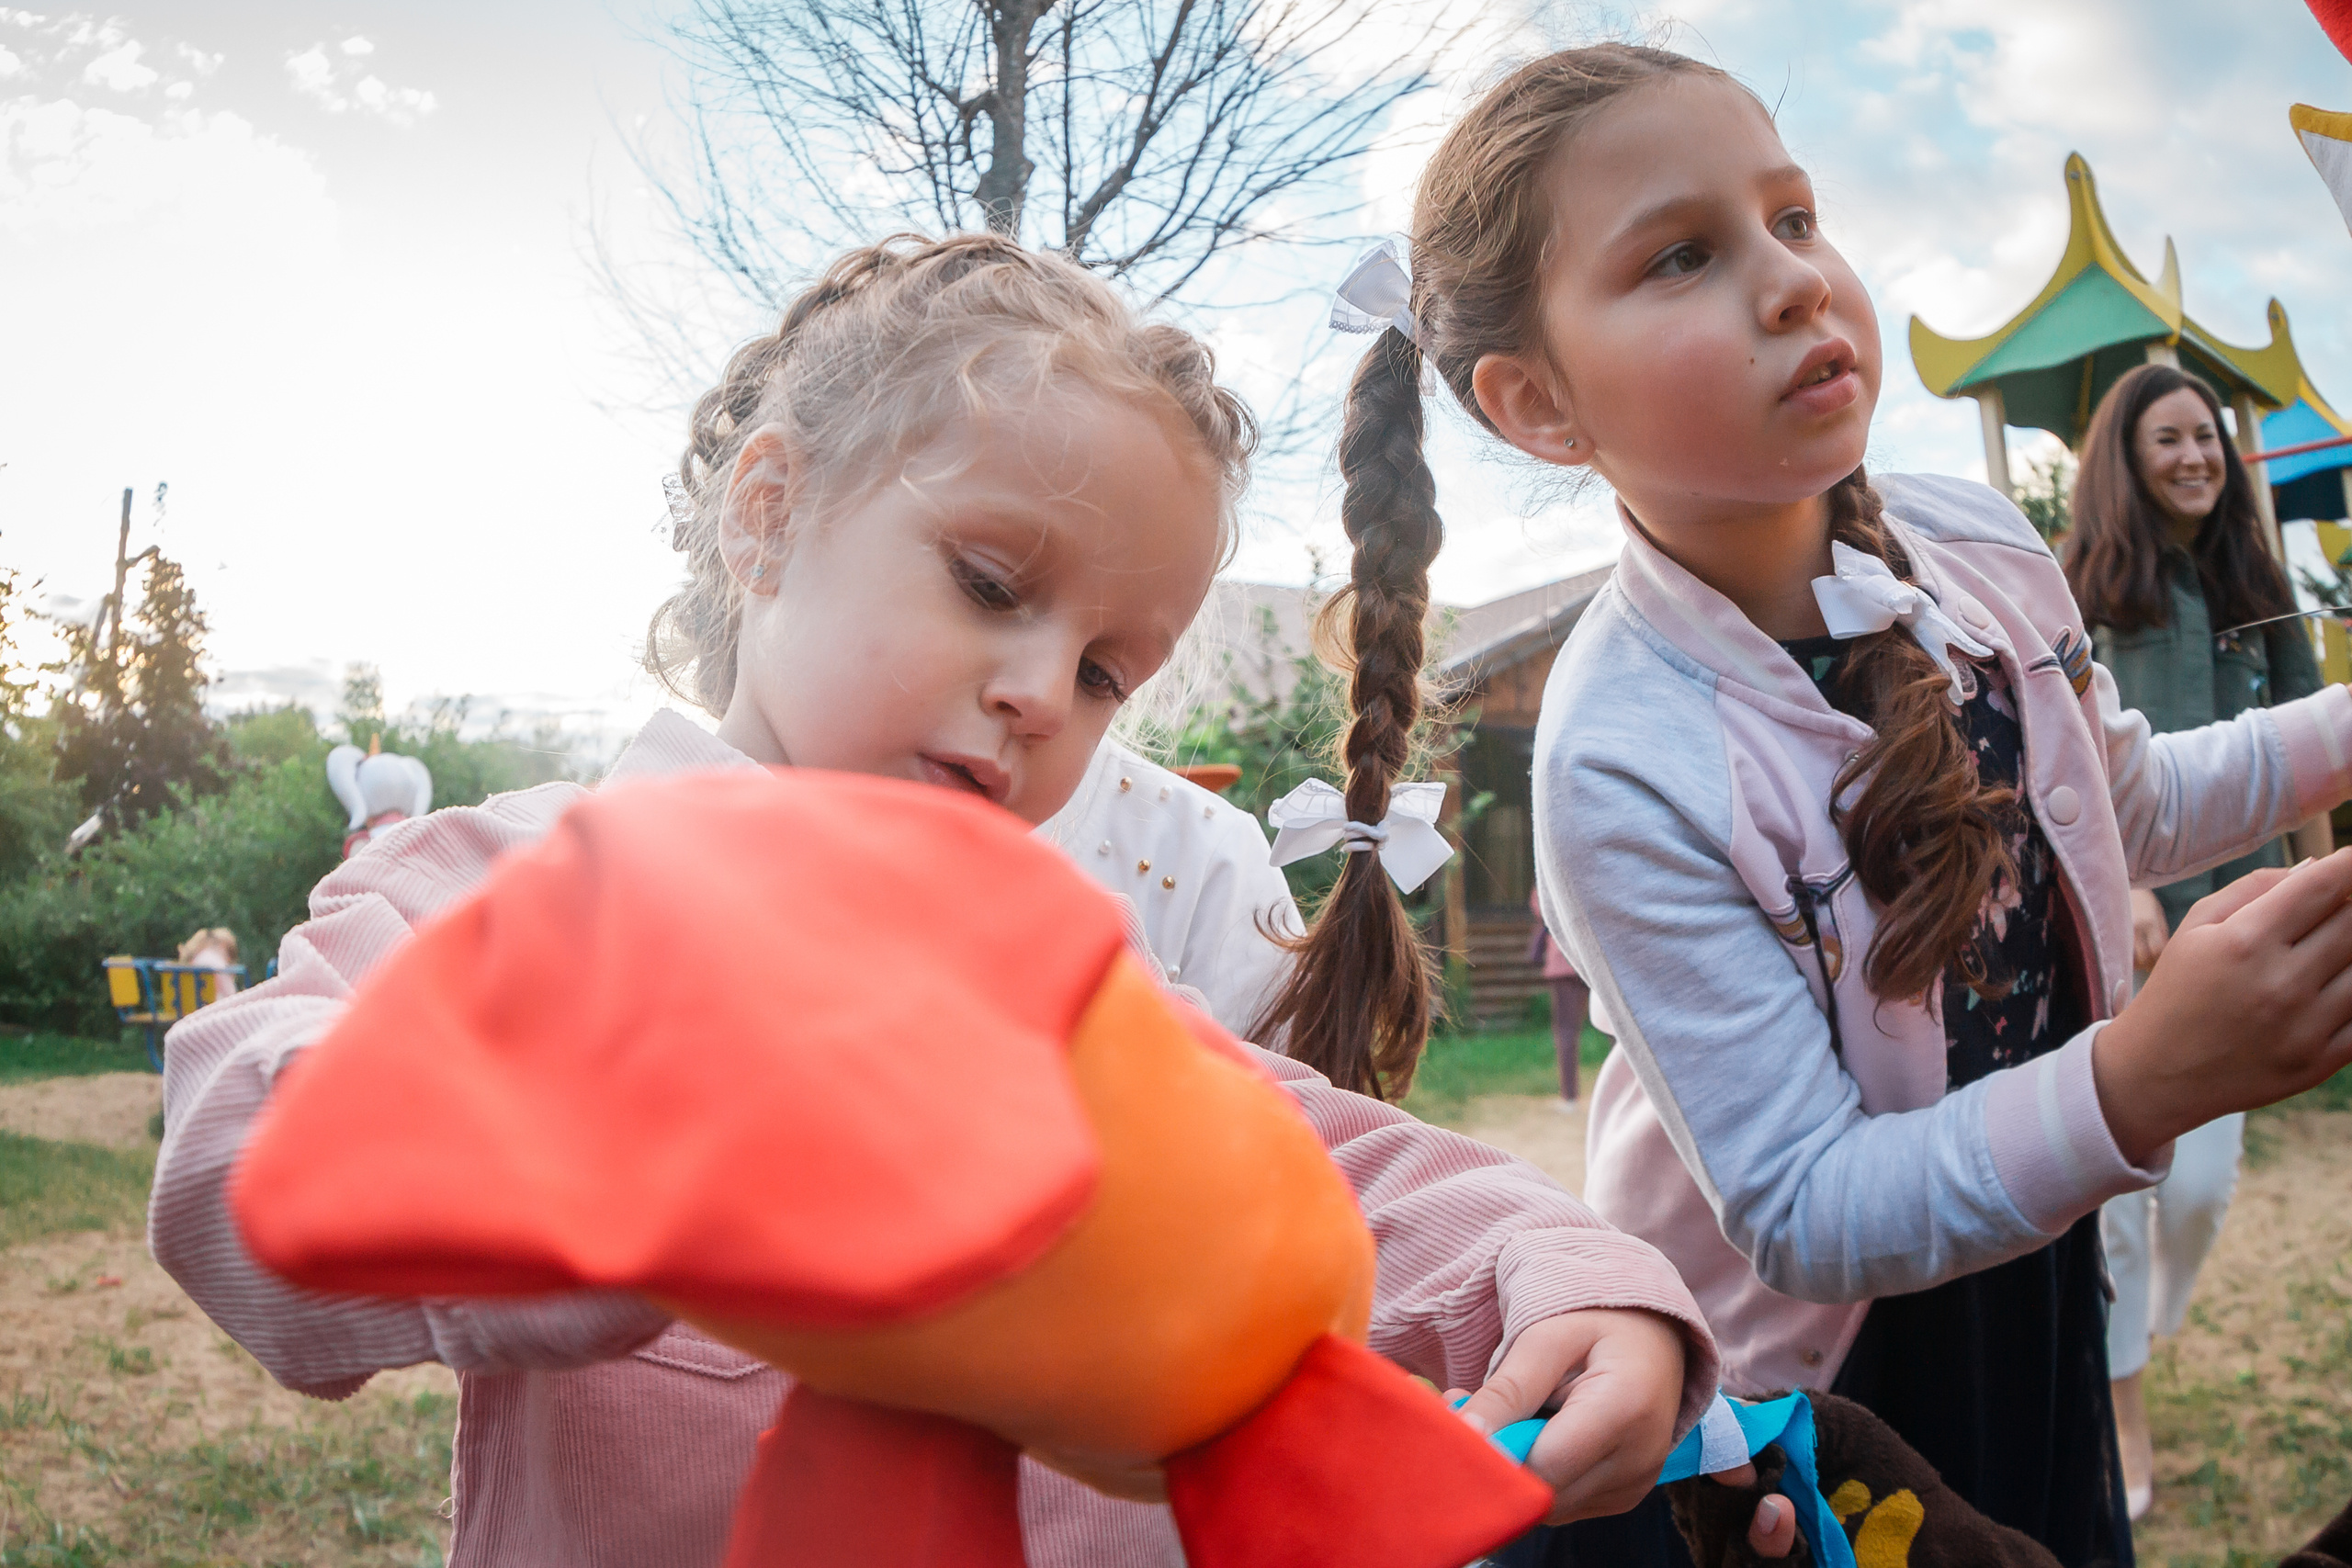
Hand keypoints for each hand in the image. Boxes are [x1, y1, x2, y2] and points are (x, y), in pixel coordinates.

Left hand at [1446, 1310, 1795, 1549]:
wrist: (1653, 1339)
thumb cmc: (1595, 1326)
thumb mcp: (1546, 1339)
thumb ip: (1508, 1389)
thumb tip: (1465, 1435)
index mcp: (1625, 1409)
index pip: (1545, 1465)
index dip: (1495, 1451)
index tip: (1459, 1416)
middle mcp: (1640, 1459)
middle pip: (1546, 1491)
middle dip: (1499, 1458)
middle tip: (1468, 1405)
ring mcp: (1636, 1485)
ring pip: (1550, 1505)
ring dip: (1517, 1469)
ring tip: (1510, 1413)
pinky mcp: (1626, 1498)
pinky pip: (1565, 1504)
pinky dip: (1539, 1475)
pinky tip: (1536, 1433)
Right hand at [2096, 849, 2351, 1163]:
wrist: (2155, 1074)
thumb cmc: (2175, 991)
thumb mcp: (2196, 929)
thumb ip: (2255, 888)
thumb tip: (2322, 867)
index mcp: (2244, 941)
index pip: (2322, 887)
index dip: (2351, 865)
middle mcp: (2279, 982)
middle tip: (2342, 905)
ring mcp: (2304, 1026)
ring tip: (2335, 944)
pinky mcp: (2319, 1062)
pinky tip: (2339, 981)